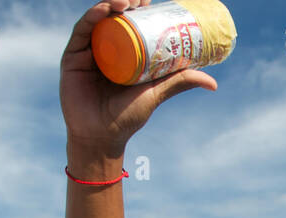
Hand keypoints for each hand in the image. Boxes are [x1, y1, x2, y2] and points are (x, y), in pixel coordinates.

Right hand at [61, 0, 215, 162]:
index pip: (130, 25)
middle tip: (143, 0)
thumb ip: (180, 82)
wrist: (102, 136)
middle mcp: (103, 49)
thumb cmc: (128, 116)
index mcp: (121, 54)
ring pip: (98, 20)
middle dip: (127, 3)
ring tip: (129, 2)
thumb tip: (213, 83)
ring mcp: (87, 51)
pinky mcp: (72, 56)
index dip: (141, 11)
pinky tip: (106, 9)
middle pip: (114, 18)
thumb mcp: (156, 93)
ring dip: (112, 4)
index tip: (155, 3)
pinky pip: (82, 31)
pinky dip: (93, 16)